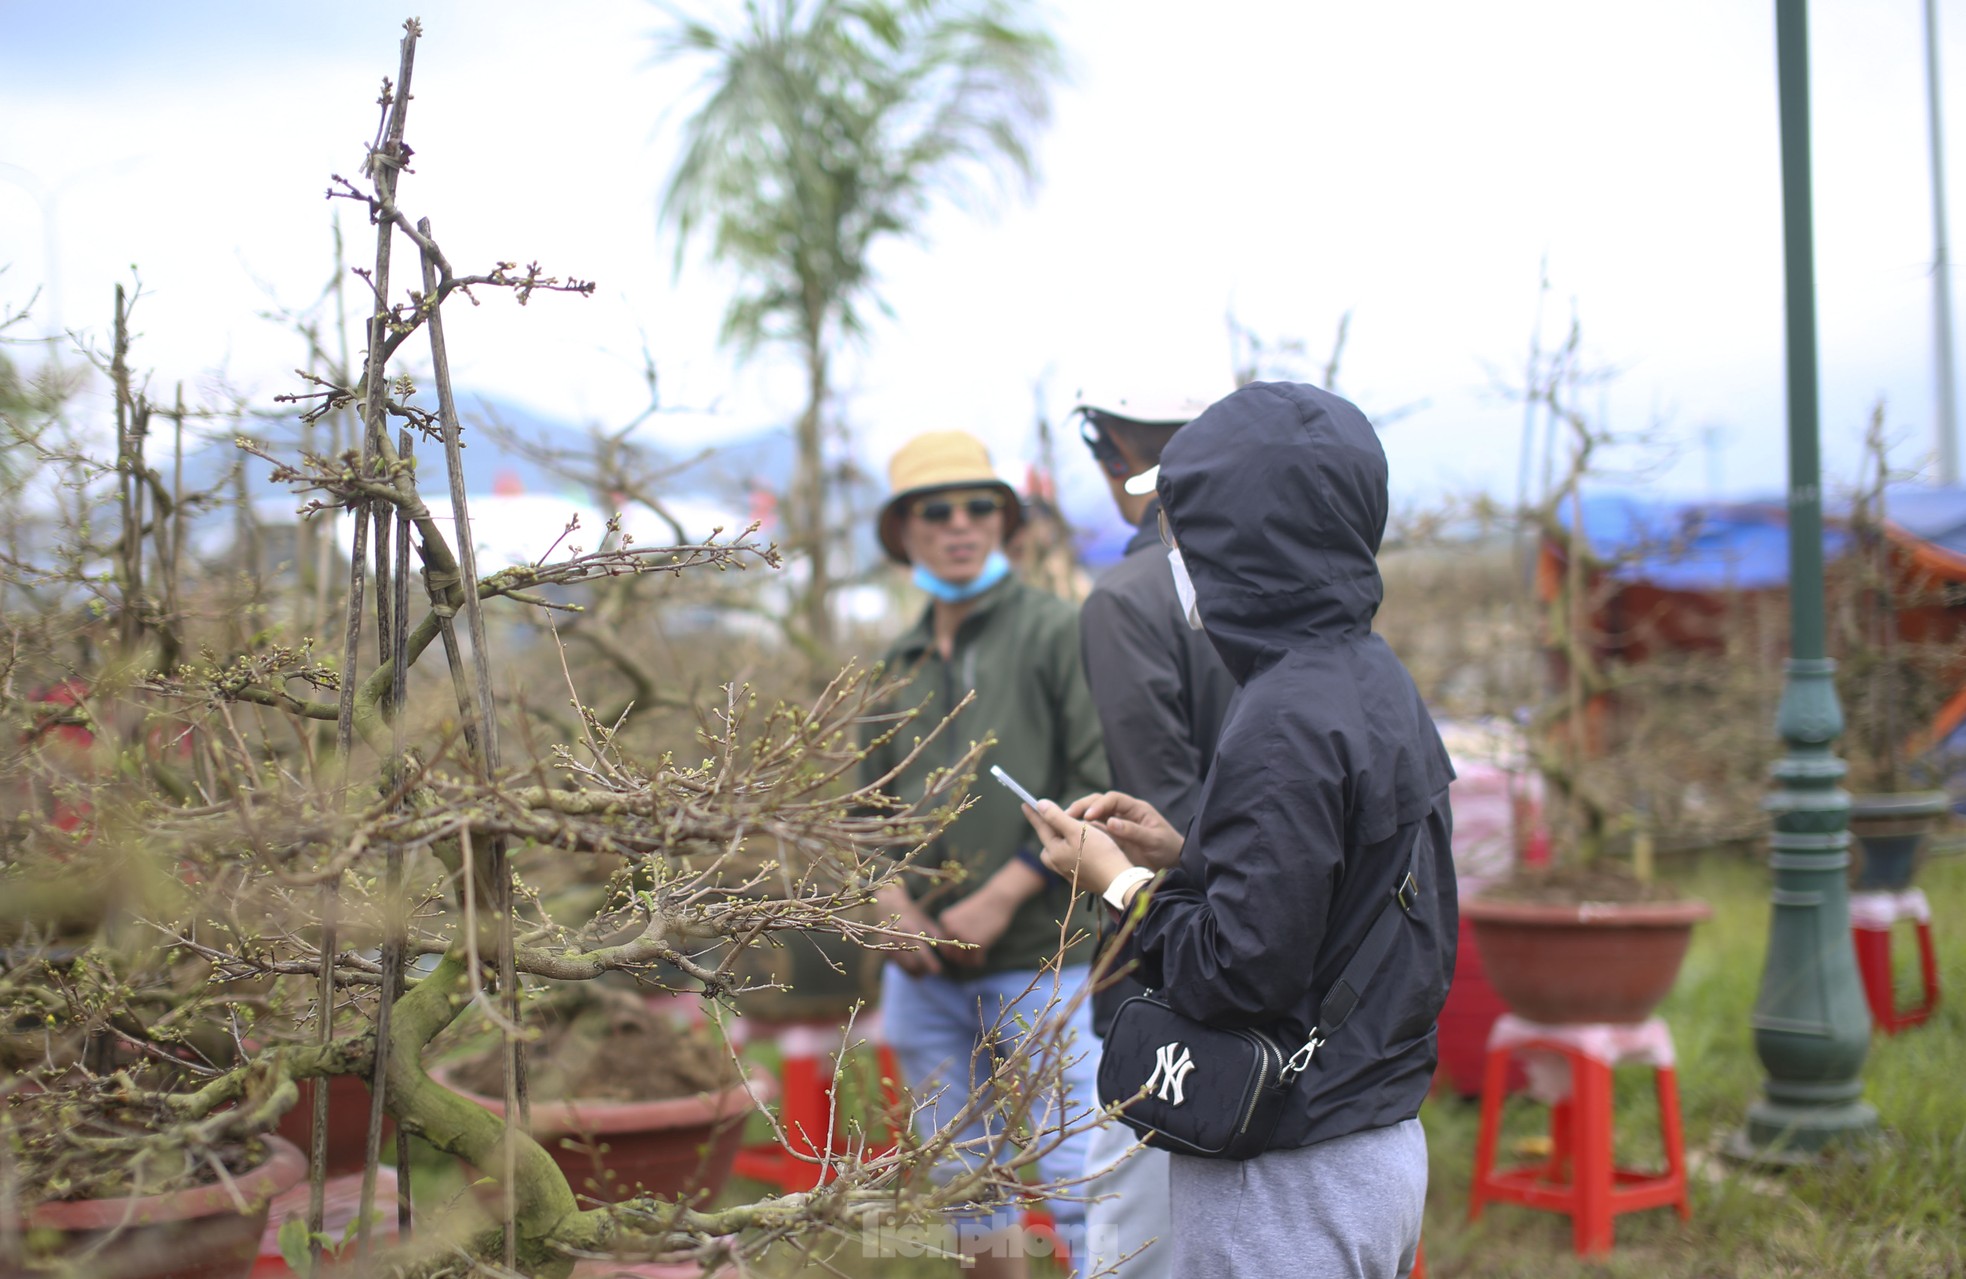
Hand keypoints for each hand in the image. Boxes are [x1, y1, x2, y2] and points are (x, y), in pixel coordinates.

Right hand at [876, 884, 946, 976]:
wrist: (891, 907)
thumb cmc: (914, 917)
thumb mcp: (927, 922)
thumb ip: (938, 936)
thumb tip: (949, 952)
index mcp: (912, 930)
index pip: (923, 953)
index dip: (931, 964)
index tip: (939, 970)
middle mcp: (900, 938)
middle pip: (914, 963)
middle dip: (924, 970)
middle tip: (933, 972)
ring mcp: (891, 945)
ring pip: (906, 967)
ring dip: (917, 972)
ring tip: (925, 972)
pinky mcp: (886, 950)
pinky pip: (899, 966)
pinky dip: (908, 971)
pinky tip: (916, 971)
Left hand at [937, 885, 1018, 968]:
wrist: (998, 899)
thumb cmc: (981, 908)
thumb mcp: (961, 917)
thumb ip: (954, 932)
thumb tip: (952, 957)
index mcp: (945, 921)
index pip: (944, 945)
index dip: (954, 949)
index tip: (964, 947)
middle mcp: (952, 929)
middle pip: (951, 955)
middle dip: (961, 957)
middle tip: (971, 954)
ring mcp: (964, 936)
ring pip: (963, 960)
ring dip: (969, 961)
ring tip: (977, 956)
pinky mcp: (978, 943)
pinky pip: (975, 961)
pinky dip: (979, 961)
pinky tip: (983, 956)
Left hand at [1022, 800, 1132, 896]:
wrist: (1118, 880)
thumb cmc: (1099, 852)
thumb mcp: (1076, 830)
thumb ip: (1056, 817)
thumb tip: (1040, 805)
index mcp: (1053, 852)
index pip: (1041, 827)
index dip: (1035, 814)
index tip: (1025, 804)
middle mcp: (1056, 864)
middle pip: (1050, 841)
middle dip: (1053, 829)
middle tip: (1059, 818)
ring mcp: (1068, 874)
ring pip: (1061, 850)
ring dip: (1066, 840)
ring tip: (1077, 832)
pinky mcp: (1079, 879)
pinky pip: (1071, 859)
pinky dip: (1075, 850)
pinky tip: (1087, 848)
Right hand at [1067, 791, 1184, 869]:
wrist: (1174, 864)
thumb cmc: (1168, 849)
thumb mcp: (1154, 840)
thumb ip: (1134, 831)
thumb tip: (1111, 823)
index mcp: (1136, 809)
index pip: (1113, 799)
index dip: (1098, 805)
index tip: (1087, 816)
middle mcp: (1123, 813)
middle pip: (1098, 803)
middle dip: (1081, 808)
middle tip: (1066, 817)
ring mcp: (1116, 824)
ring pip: (1092, 816)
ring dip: (1077, 819)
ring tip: (1062, 827)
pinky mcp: (1111, 837)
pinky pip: (1093, 831)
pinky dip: (1081, 832)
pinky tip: (1070, 839)